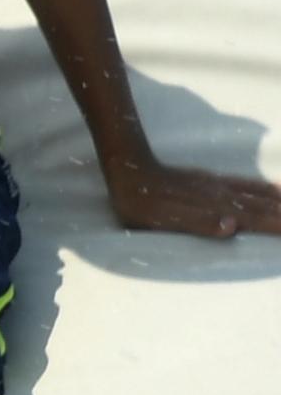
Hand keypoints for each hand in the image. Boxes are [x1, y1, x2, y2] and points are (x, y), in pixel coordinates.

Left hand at [104, 153, 280, 239]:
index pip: (255, 219)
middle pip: (263, 206)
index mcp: (213, 207)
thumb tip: (232, 226)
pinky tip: (275, 190)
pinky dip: (266, 189)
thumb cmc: (141, 202)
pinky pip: (247, 185)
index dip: (278, 225)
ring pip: (259, 194)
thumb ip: (198, 222)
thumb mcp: (162, 219)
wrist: (129, 169)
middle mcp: (221, 195)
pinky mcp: (211, 181)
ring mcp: (218, 186)